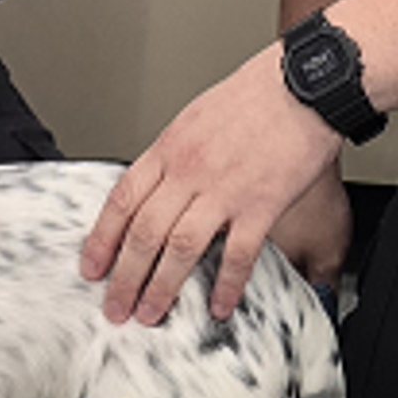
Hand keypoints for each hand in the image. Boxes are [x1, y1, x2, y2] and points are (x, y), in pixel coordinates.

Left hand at [80, 45, 342, 324]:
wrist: (305, 84)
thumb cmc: (255, 96)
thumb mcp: (194, 119)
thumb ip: (172, 157)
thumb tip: (154, 190)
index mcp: (169, 150)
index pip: (122, 201)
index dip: (102, 240)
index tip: (91, 268)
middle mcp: (190, 171)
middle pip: (144, 233)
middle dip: (124, 277)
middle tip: (115, 307)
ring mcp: (224, 189)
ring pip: (180, 248)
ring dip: (162, 287)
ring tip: (150, 314)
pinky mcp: (262, 203)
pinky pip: (238, 254)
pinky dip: (226, 285)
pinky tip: (219, 306)